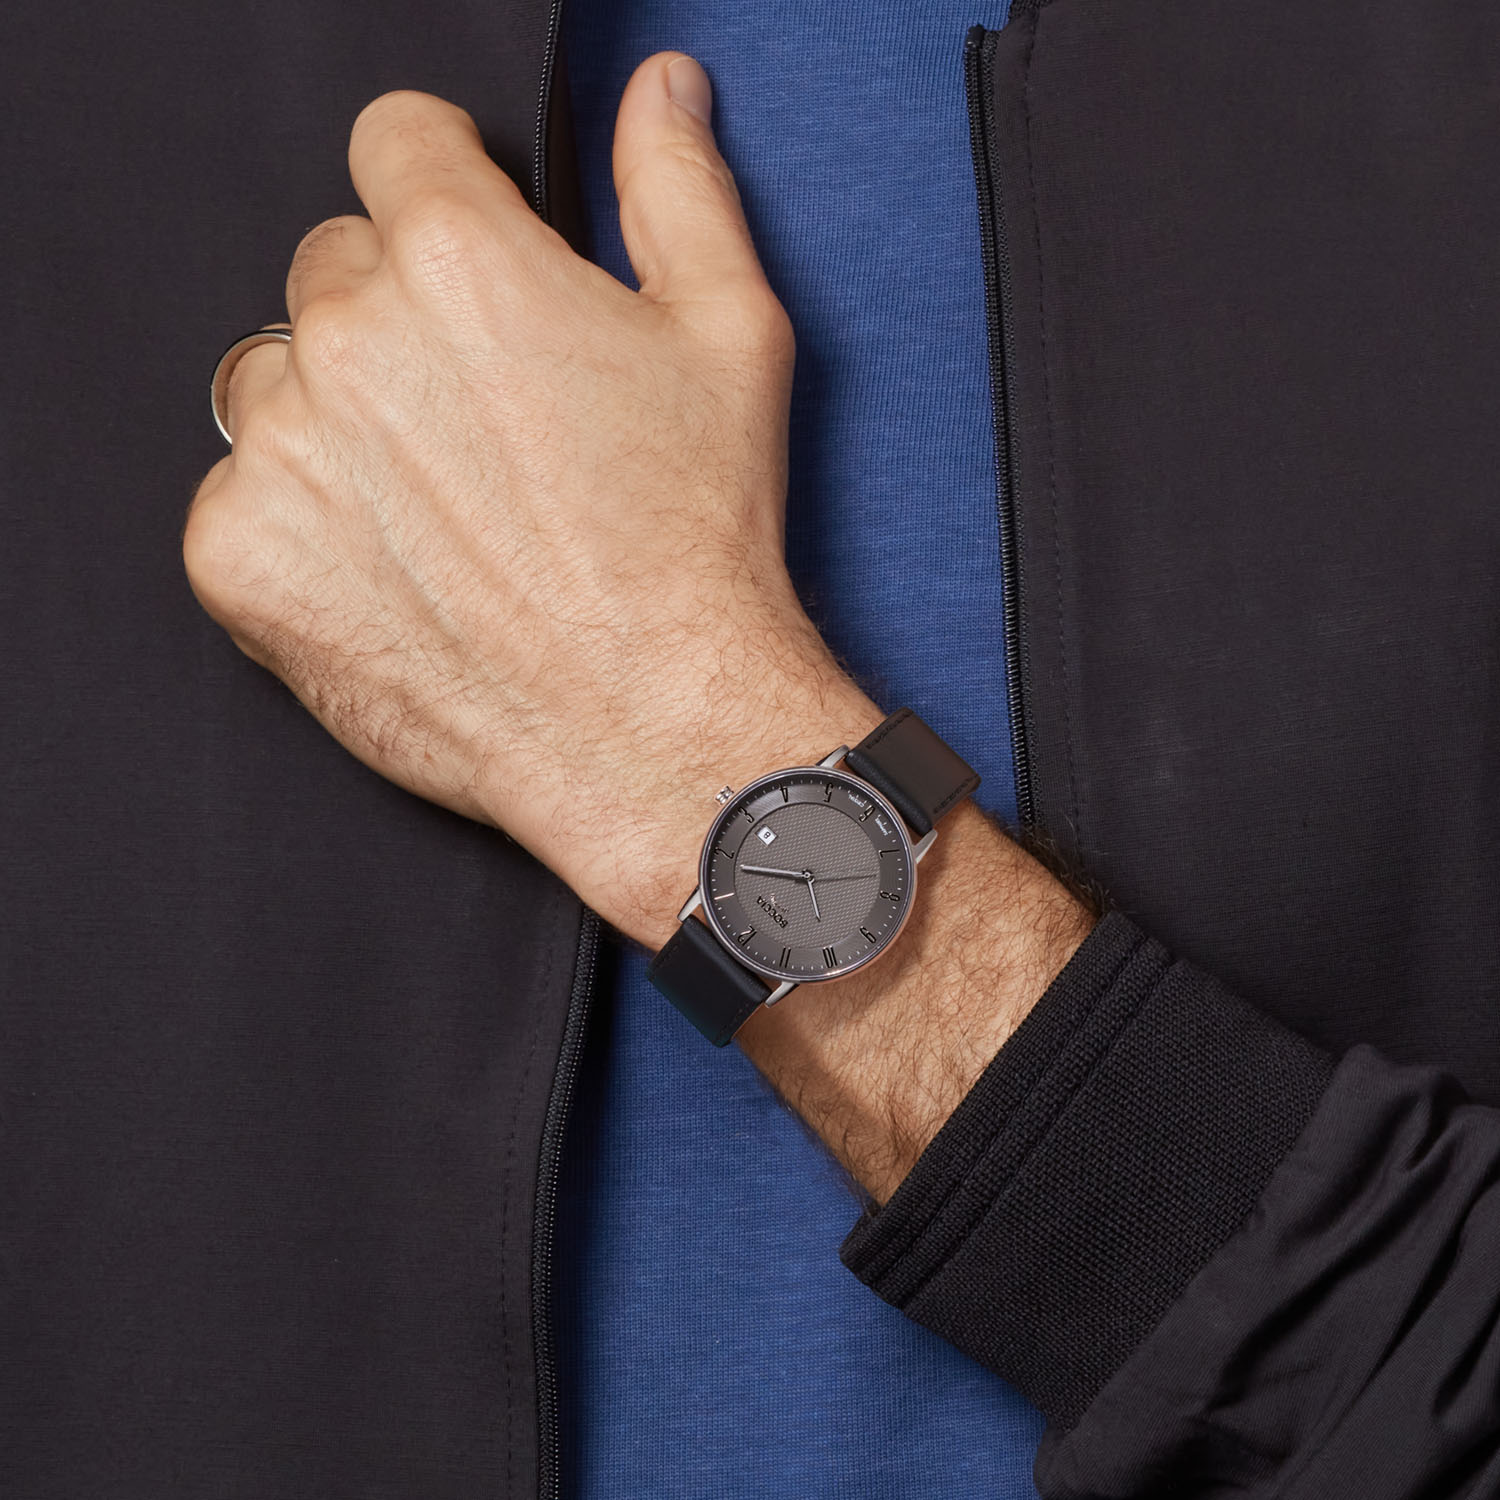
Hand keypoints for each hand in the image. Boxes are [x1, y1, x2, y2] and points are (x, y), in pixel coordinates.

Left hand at [184, 54, 880, 945]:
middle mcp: (350, 337)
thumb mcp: (728, 337)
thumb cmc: (696, 540)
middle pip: (337, 268)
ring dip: (342, 421)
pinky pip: (243, 495)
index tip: (467, 243)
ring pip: (281, 383)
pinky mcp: (240, 554)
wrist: (653, 720)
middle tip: (484, 418)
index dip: (445, 186)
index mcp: (460, 258)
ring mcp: (280, 450)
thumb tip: (662, 94)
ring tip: (443, 506)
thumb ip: (676, 188)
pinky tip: (398, 568)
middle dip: (402, 318)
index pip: (395, 143)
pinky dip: (305, 524)